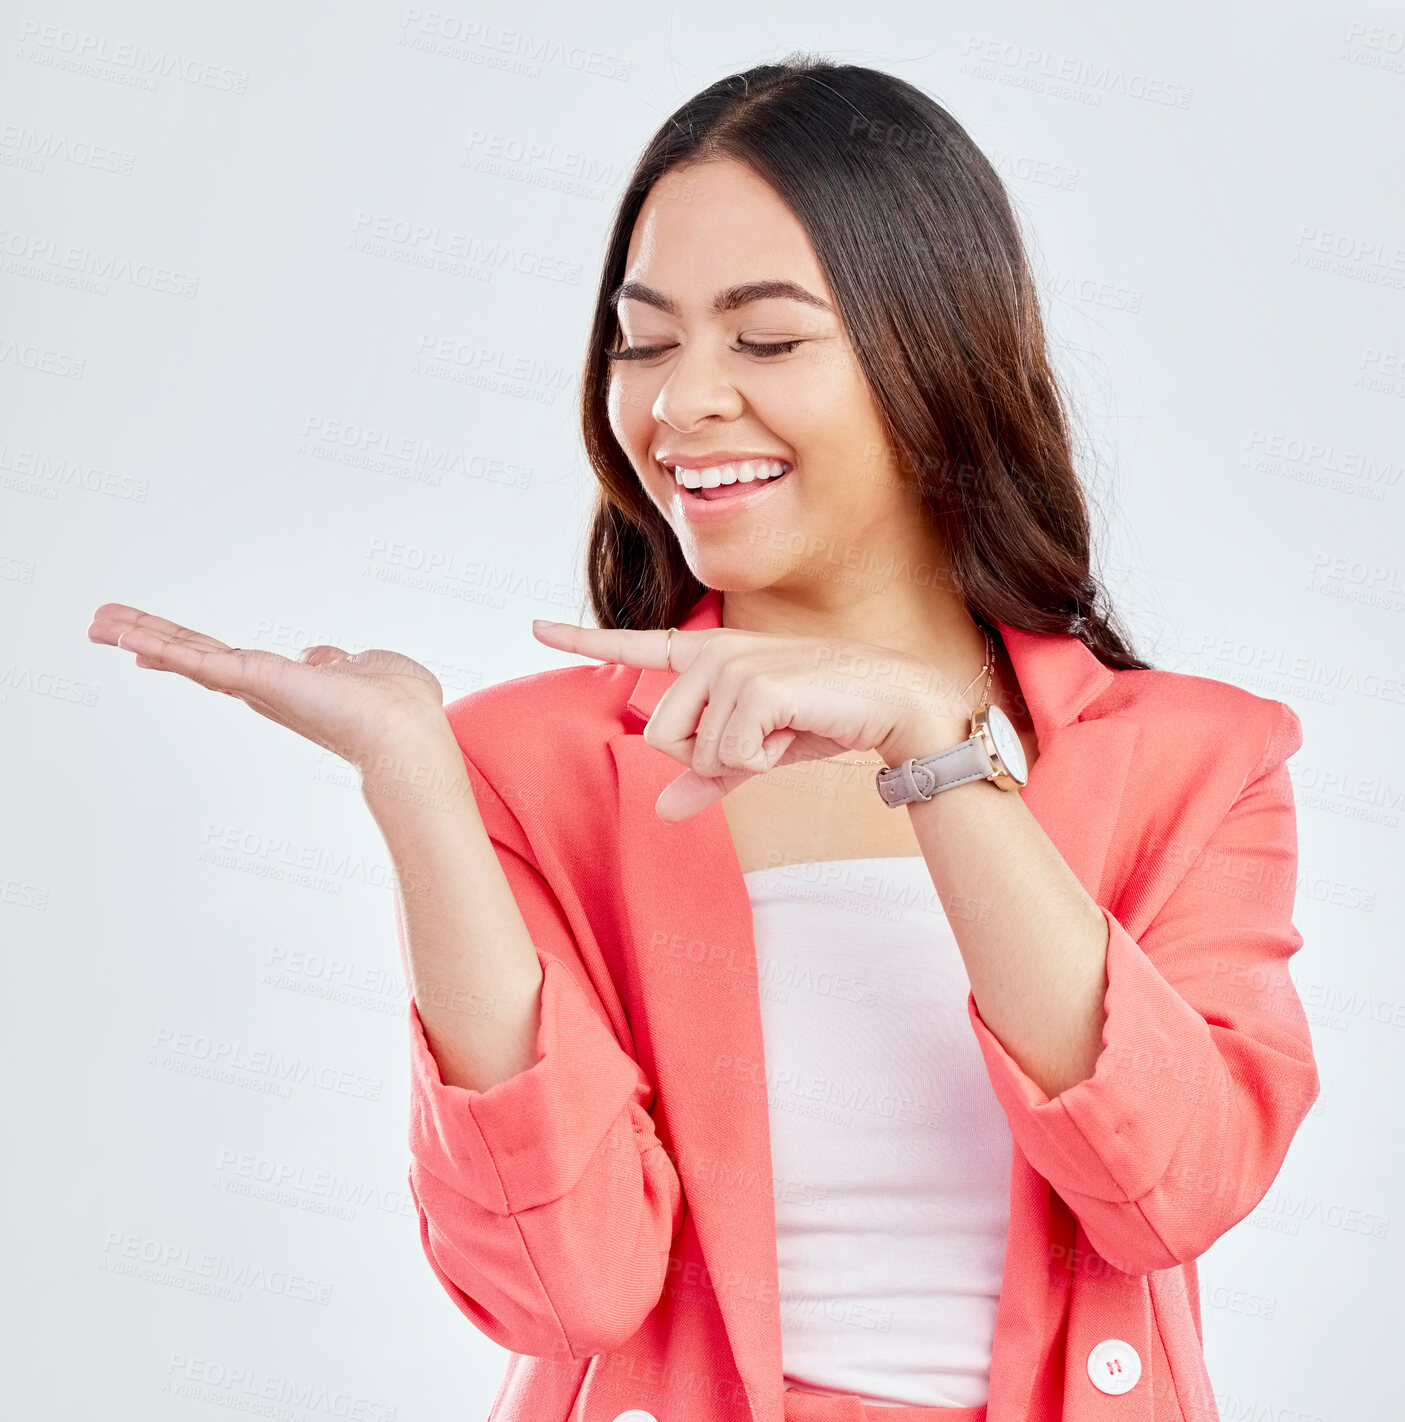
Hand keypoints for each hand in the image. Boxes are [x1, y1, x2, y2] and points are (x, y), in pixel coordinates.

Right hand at [87, 603, 451, 772]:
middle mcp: (264, 689)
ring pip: (188, 657)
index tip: (152, 642)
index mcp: (287, 683)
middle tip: (101, 625)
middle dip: (149, 638)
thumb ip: (340, 661)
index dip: (188, 650)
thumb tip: (324, 656)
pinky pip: (200, 661)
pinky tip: (125, 636)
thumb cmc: (401, 706)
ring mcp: (256, 687)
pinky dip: (161, 646)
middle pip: (195, 657)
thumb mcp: (369, 667)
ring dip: (142, 636)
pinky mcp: (256, 682)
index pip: (226, 662)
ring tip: (96, 623)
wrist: (406, 731)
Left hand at [531, 619, 969, 821]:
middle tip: (763, 737)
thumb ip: (709, 778)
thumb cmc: (822, 717)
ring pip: (692, 752)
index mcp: (707, 656)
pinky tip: (795, 728)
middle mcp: (710, 652)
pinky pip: (728, 756)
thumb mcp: (757, 753)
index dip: (580, 639)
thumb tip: (663, 811)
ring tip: (783, 727)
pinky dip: (763, 760)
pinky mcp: (751, 685)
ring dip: (741, 760)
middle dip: (710, 758)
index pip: (633, 646)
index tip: (533, 626)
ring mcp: (729, 665)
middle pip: (660, 738)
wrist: (891, 700)